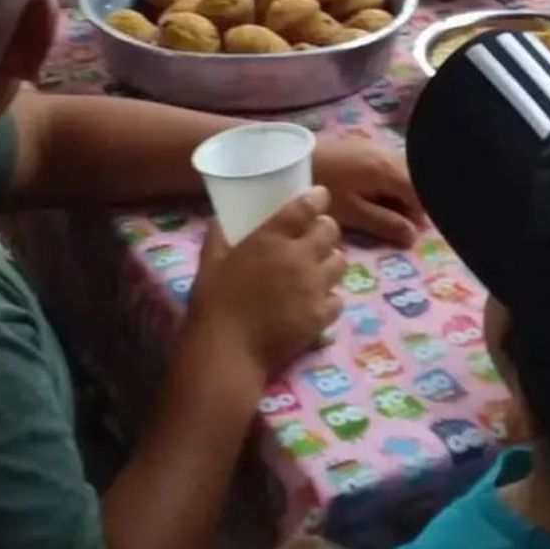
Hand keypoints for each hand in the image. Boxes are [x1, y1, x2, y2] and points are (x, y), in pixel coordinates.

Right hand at [188, 190, 344, 377]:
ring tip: (319, 268)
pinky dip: (330, 297)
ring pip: (340, 263)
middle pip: (330, 231)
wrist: (226, 351)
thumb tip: (219, 219)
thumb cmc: (213, 304)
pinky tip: (317, 300)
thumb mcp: (209, 263)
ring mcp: (314, 288)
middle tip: (315, 236)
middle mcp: (299, 258)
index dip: (318, 198)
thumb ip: (218, 236)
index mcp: (271, 239)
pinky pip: (338, 299)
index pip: (306, 207)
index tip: (320, 197)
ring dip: (331, 261)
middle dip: (325, 229)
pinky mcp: (320, 316)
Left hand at [314, 138, 423, 246]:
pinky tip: (378, 196)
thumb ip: (385, 223)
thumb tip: (414, 237)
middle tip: (399, 226)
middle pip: (416, 179)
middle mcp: (388, 153)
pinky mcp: (366, 146)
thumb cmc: (322, 188)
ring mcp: (377, 146)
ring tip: (387, 213)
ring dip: (403, 192)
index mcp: (387, 169)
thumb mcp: (352, 212)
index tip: (414, 233)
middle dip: (414, 203)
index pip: (422, 191)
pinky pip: (391, 164)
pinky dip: (392, 181)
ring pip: (404, 171)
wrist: (292, 158)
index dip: (423, 214)